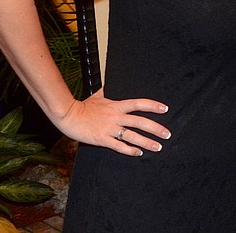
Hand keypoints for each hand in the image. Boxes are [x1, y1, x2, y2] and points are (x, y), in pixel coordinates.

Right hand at [55, 88, 170, 155]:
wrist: (67, 115)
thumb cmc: (82, 106)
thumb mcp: (98, 95)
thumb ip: (108, 91)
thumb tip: (111, 82)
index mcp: (116, 105)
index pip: (139, 103)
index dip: (153, 106)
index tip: (165, 109)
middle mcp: (116, 117)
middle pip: (140, 122)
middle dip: (156, 128)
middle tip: (167, 134)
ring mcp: (109, 128)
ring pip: (133, 136)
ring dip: (147, 142)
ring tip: (158, 147)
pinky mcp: (101, 139)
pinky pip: (119, 146)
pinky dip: (130, 150)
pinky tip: (139, 153)